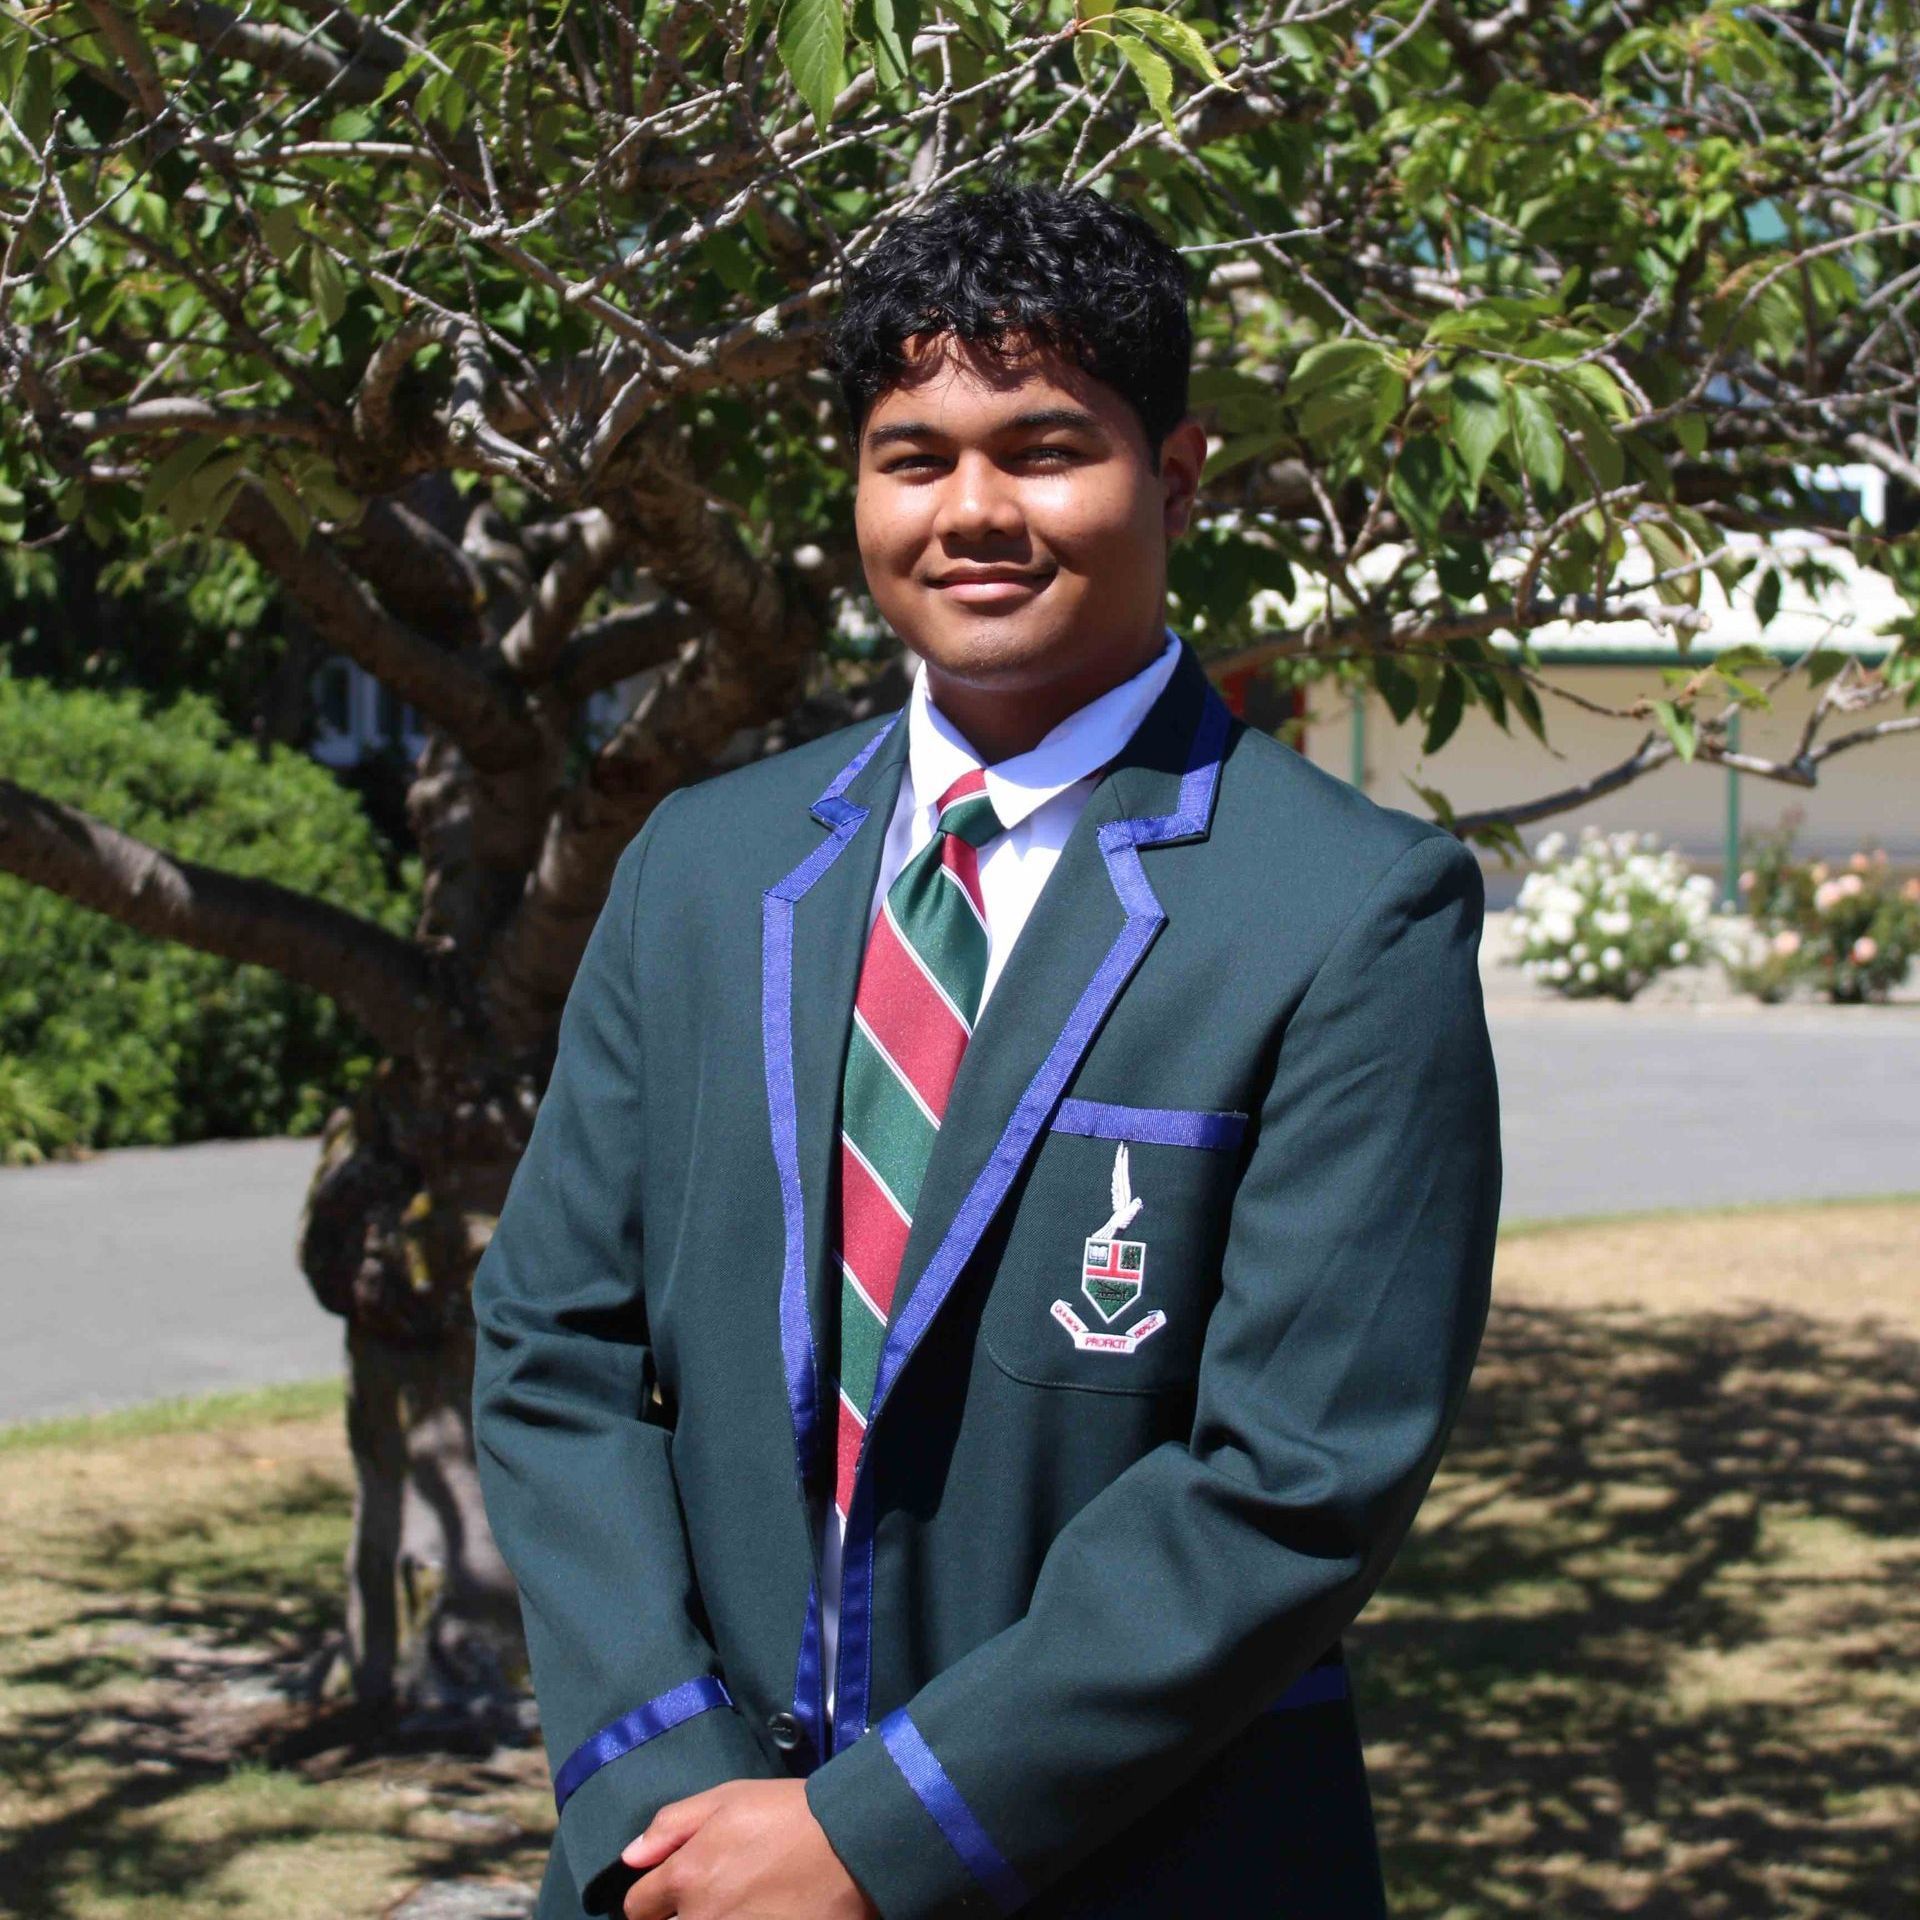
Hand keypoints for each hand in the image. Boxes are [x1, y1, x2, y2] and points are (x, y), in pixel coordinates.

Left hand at [618, 1778, 879, 1919]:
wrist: (852, 1845)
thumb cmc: (789, 1814)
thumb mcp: (728, 1798)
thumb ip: (672, 1825)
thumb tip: (631, 1857)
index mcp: (688, 1875)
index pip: (638, 1907)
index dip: (652, 1896)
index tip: (669, 1889)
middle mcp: (701, 1918)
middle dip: (679, 1914)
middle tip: (712, 1895)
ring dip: (710, 1919)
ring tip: (737, 1904)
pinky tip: (761, 1913)